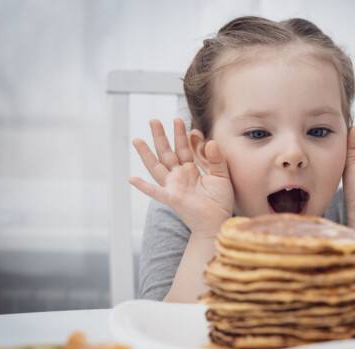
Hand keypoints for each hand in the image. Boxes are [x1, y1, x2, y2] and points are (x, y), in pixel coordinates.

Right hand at [129, 118, 233, 236]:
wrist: (218, 222)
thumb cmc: (220, 202)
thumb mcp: (222, 175)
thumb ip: (216, 159)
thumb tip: (209, 141)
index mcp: (191, 170)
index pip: (184, 149)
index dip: (183, 136)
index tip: (186, 125)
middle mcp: (179, 176)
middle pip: (166, 152)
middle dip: (160, 136)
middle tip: (154, 120)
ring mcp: (173, 186)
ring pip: (157, 167)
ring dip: (146, 154)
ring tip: (137, 139)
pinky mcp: (172, 198)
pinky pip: (155, 192)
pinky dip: (143, 186)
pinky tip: (132, 179)